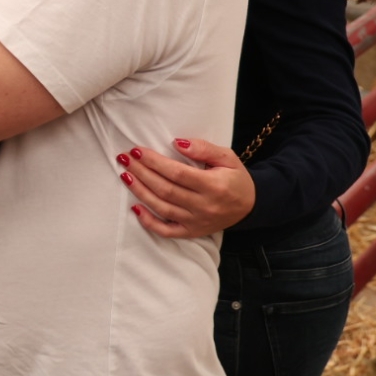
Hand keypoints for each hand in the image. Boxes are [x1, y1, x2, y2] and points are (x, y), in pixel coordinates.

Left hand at [119, 138, 255, 238]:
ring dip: (140, 192)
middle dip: (142, 173)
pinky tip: (135, 208)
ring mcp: (197, 222)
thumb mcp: (227, 157)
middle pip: (166, 190)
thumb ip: (203, 148)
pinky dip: (149, 222)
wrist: (250, 206)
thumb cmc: (235, 178)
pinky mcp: (191, 232)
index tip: (138, 150)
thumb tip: (176, 143)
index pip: (177, 174)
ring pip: (162, 208)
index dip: (155, 162)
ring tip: (125, 175)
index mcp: (214, 186)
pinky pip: (167, 231)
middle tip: (125, 159)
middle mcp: (204, 206)